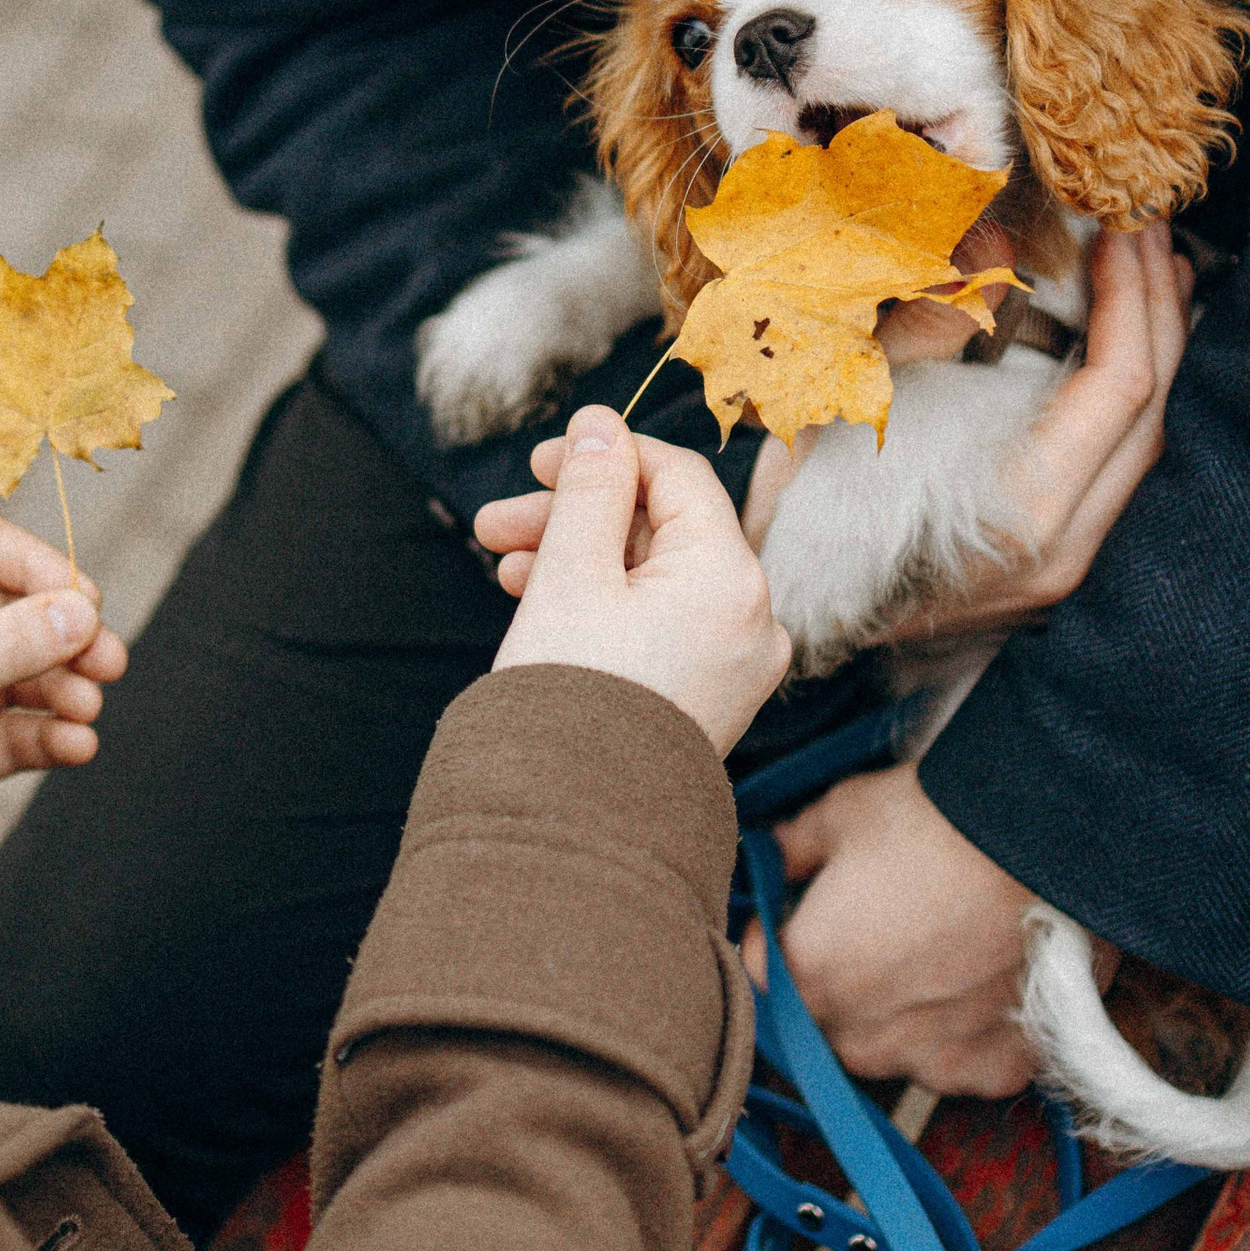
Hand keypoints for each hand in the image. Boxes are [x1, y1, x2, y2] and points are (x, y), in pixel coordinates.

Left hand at [0, 513, 127, 819]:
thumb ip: (4, 645)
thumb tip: (85, 613)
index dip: (38, 567)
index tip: (84, 600)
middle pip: (17, 613)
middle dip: (66, 637)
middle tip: (109, 662)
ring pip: (26, 675)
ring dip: (65, 688)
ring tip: (87, 711)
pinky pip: (18, 732)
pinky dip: (52, 735)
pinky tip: (77, 745)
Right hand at [475, 405, 790, 754]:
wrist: (575, 827)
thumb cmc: (571, 697)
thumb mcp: (570, 574)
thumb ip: (589, 489)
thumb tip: (600, 424)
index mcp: (733, 580)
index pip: (678, 477)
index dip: (606, 456)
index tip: (540, 461)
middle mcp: (754, 620)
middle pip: (662, 530)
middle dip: (575, 517)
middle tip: (495, 522)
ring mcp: (738, 663)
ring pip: (656, 578)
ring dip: (580, 560)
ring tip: (503, 569)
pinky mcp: (713, 696)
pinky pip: (664, 624)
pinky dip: (608, 605)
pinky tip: (542, 602)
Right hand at [740, 225, 1192, 640]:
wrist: (793, 623)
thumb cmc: (803, 525)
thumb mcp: (846, 413)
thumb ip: (924, 329)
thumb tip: (990, 249)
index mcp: (1023, 508)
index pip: (1117, 386)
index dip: (1129, 296)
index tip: (1118, 227)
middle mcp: (1065, 544)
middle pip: (1148, 411)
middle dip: (1155, 307)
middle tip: (1147, 227)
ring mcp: (1066, 559)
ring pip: (1143, 440)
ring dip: (1154, 348)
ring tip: (1154, 270)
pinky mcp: (1055, 556)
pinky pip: (1119, 463)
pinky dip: (1128, 394)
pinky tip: (1123, 346)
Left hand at [748, 762, 1108, 1094]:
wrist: (1052, 837)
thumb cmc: (941, 818)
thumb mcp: (845, 812)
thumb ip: (793, 846)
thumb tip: (772, 854)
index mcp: (812, 972)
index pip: (765, 975)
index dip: (777, 938)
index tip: (801, 911)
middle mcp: (864, 1030)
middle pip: (827, 1024)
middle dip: (837, 985)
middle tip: (878, 931)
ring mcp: (933, 1055)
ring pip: (894, 1054)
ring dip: (898, 1022)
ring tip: (936, 958)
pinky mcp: (998, 1065)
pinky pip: (965, 1070)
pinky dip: (968, 1043)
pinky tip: (982, 992)